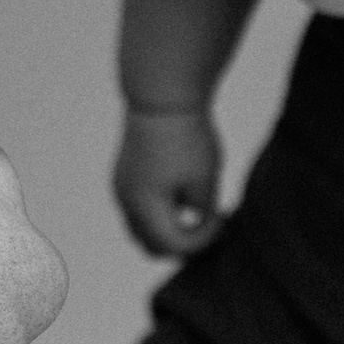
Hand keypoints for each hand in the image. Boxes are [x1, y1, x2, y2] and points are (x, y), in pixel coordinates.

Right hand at [112, 103, 223, 255]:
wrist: (162, 97)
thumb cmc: (188, 136)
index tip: (222, 219)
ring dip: (168, 231)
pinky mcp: (123, 176)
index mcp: (145, 205)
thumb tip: (197, 228)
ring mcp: (121, 189)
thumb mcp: (205, 178)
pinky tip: (183, 195)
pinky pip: (138, 211)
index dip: (202, 240)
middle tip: (210, 226)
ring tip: (198, 213)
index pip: (174, 245)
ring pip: (142, 230)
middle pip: (152, 246)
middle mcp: (126, 201)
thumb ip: (202, 212)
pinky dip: (158, 215)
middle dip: (182, 243)